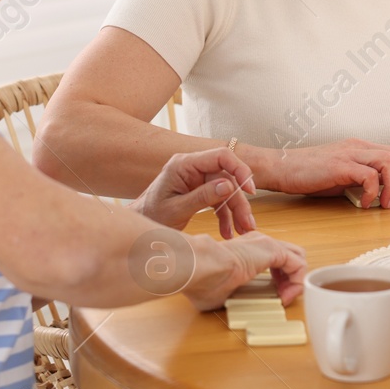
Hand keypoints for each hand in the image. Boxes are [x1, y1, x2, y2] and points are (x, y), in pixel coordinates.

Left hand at [132, 147, 256, 237]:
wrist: (140, 224)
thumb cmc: (151, 215)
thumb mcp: (176, 209)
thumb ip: (202, 197)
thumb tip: (229, 186)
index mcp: (184, 164)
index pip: (220, 156)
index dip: (239, 169)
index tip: (249, 190)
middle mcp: (192, 168)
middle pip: (227, 178)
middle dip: (239, 202)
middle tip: (248, 224)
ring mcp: (196, 179)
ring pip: (226, 191)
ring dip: (236, 212)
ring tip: (243, 231)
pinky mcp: (199, 190)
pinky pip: (218, 200)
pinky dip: (225, 216)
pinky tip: (228, 232)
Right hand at [184, 231, 306, 311]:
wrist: (199, 266)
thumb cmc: (202, 280)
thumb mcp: (222, 292)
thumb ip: (232, 295)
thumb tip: (232, 306)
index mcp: (245, 250)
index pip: (273, 260)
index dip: (278, 281)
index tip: (271, 298)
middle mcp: (258, 243)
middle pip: (290, 257)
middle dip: (290, 279)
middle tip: (281, 297)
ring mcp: (266, 244)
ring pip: (297, 258)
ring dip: (295, 281)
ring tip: (284, 297)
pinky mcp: (273, 249)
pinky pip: (299, 265)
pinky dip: (297, 282)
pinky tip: (285, 296)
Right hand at [250, 138, 389, 207]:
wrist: (280, 168)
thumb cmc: (308, 175)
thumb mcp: (342, 177)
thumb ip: (363, 180)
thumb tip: (386, 193)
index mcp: (361, 148)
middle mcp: (358, 146)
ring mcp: (349, 153)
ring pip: (389, 160)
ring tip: (388, 204)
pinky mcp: (339, 165)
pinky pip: (368, 174)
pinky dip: (373, 190)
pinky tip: (366, 203)